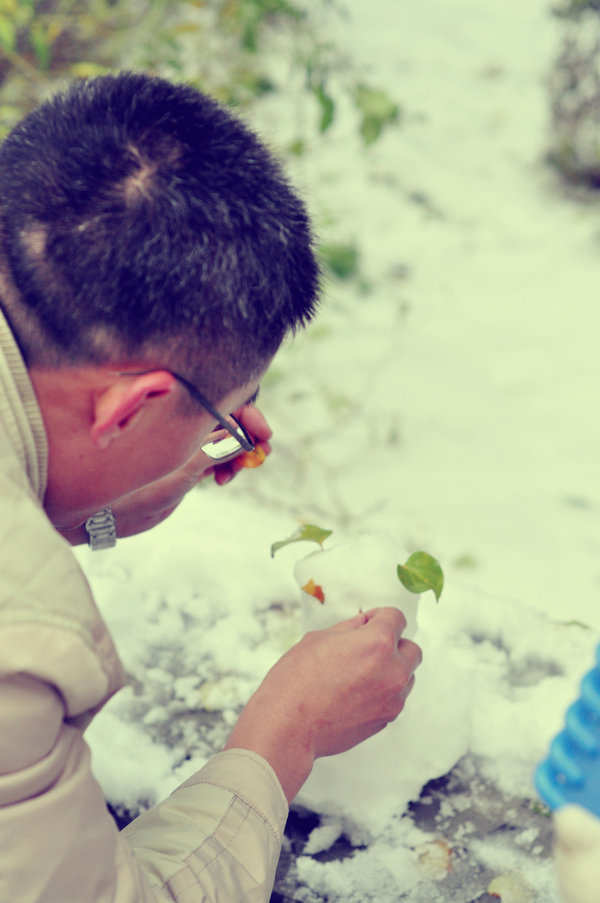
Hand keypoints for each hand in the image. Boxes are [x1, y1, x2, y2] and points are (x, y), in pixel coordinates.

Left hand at [57, 405, 271, 543]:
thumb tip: (242, 435)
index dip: (246, 413)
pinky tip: (224, 480)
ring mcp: (184, 444)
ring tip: (240, 471)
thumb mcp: (179, 466)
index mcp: (176, 412)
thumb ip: (212, 449)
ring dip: (240, 452)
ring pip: (225, 440)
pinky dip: (228, 466)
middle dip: (248, 433)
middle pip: (227, 418)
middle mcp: (181, 423)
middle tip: (262, 453)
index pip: (220, 400)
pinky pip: (217, 458)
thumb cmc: (133, 487)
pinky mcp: (185, 464)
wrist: (106, 517)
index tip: (263, 433)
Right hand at [224, 607, 421, 801]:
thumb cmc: (297, 680)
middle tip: (367, 648)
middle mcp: (394, 670)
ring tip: (359, 674)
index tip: (368, 623)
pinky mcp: (386, 719)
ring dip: (391, 669)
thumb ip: (349, 628)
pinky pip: (395, 698)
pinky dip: (383, 692)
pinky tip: (355, 693)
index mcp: (378, 642)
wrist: (288, 727)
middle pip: (411, 649)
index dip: (379, 617)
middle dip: (393, 644)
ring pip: (407, 676)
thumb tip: (364, 623)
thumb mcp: (319, 638)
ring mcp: (393, 698)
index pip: (396, 618)